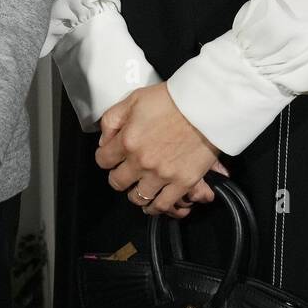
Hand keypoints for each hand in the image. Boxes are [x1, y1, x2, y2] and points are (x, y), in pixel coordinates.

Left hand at [96, 83, 229, 217]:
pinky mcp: (182, 183)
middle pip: (117, 182)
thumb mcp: (133, 99)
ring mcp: (162, 175)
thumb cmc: (171, 100)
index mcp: (127, 140)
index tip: (111, 156)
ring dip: (135, 193)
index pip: (103, 160)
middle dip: (118, 176)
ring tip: (139, 187)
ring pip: (138, 197)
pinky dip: (156, 207)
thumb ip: (112, 120)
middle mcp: (141, 161)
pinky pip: (163, 205)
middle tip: (125, 171)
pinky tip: (153, 204)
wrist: (204, 106)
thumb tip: (104, 141)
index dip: (106, 157)